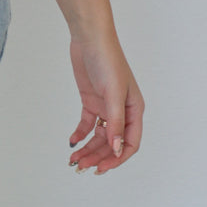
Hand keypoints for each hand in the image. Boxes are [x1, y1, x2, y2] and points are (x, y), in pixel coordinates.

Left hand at [67, 32, 143, 173]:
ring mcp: (106, 106)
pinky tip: (72, 142)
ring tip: (74, 160)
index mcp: (134, 110)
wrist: (89, 38)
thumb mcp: (112, 93)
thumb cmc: (108, 60)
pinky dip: (80, 134)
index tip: (101, 168)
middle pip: (111, 142)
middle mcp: (122, 111)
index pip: (130, 143)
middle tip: (82, 167)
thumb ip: (115, 122)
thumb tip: (117, 149)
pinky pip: (88, 124)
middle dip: (98, 156)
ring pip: (98, 136)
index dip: (116, 158)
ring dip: (88, 148)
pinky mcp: (91, 100)